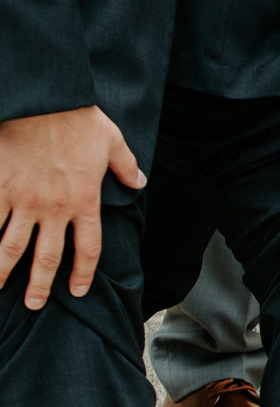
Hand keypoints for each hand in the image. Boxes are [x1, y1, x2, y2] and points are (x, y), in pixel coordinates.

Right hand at [0, 106, 142, 310]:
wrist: (44, 101)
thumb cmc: (79, 119)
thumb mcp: (113, 142)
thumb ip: (126, 166)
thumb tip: (139, 181)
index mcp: (85, 202)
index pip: (88, 249)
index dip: (82, 273)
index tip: (76, 290)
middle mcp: (55, 209)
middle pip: (47, 257)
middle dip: (40, 284)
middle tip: (35, 304)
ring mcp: (24, 200)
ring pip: (11, 246)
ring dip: (3, 271)